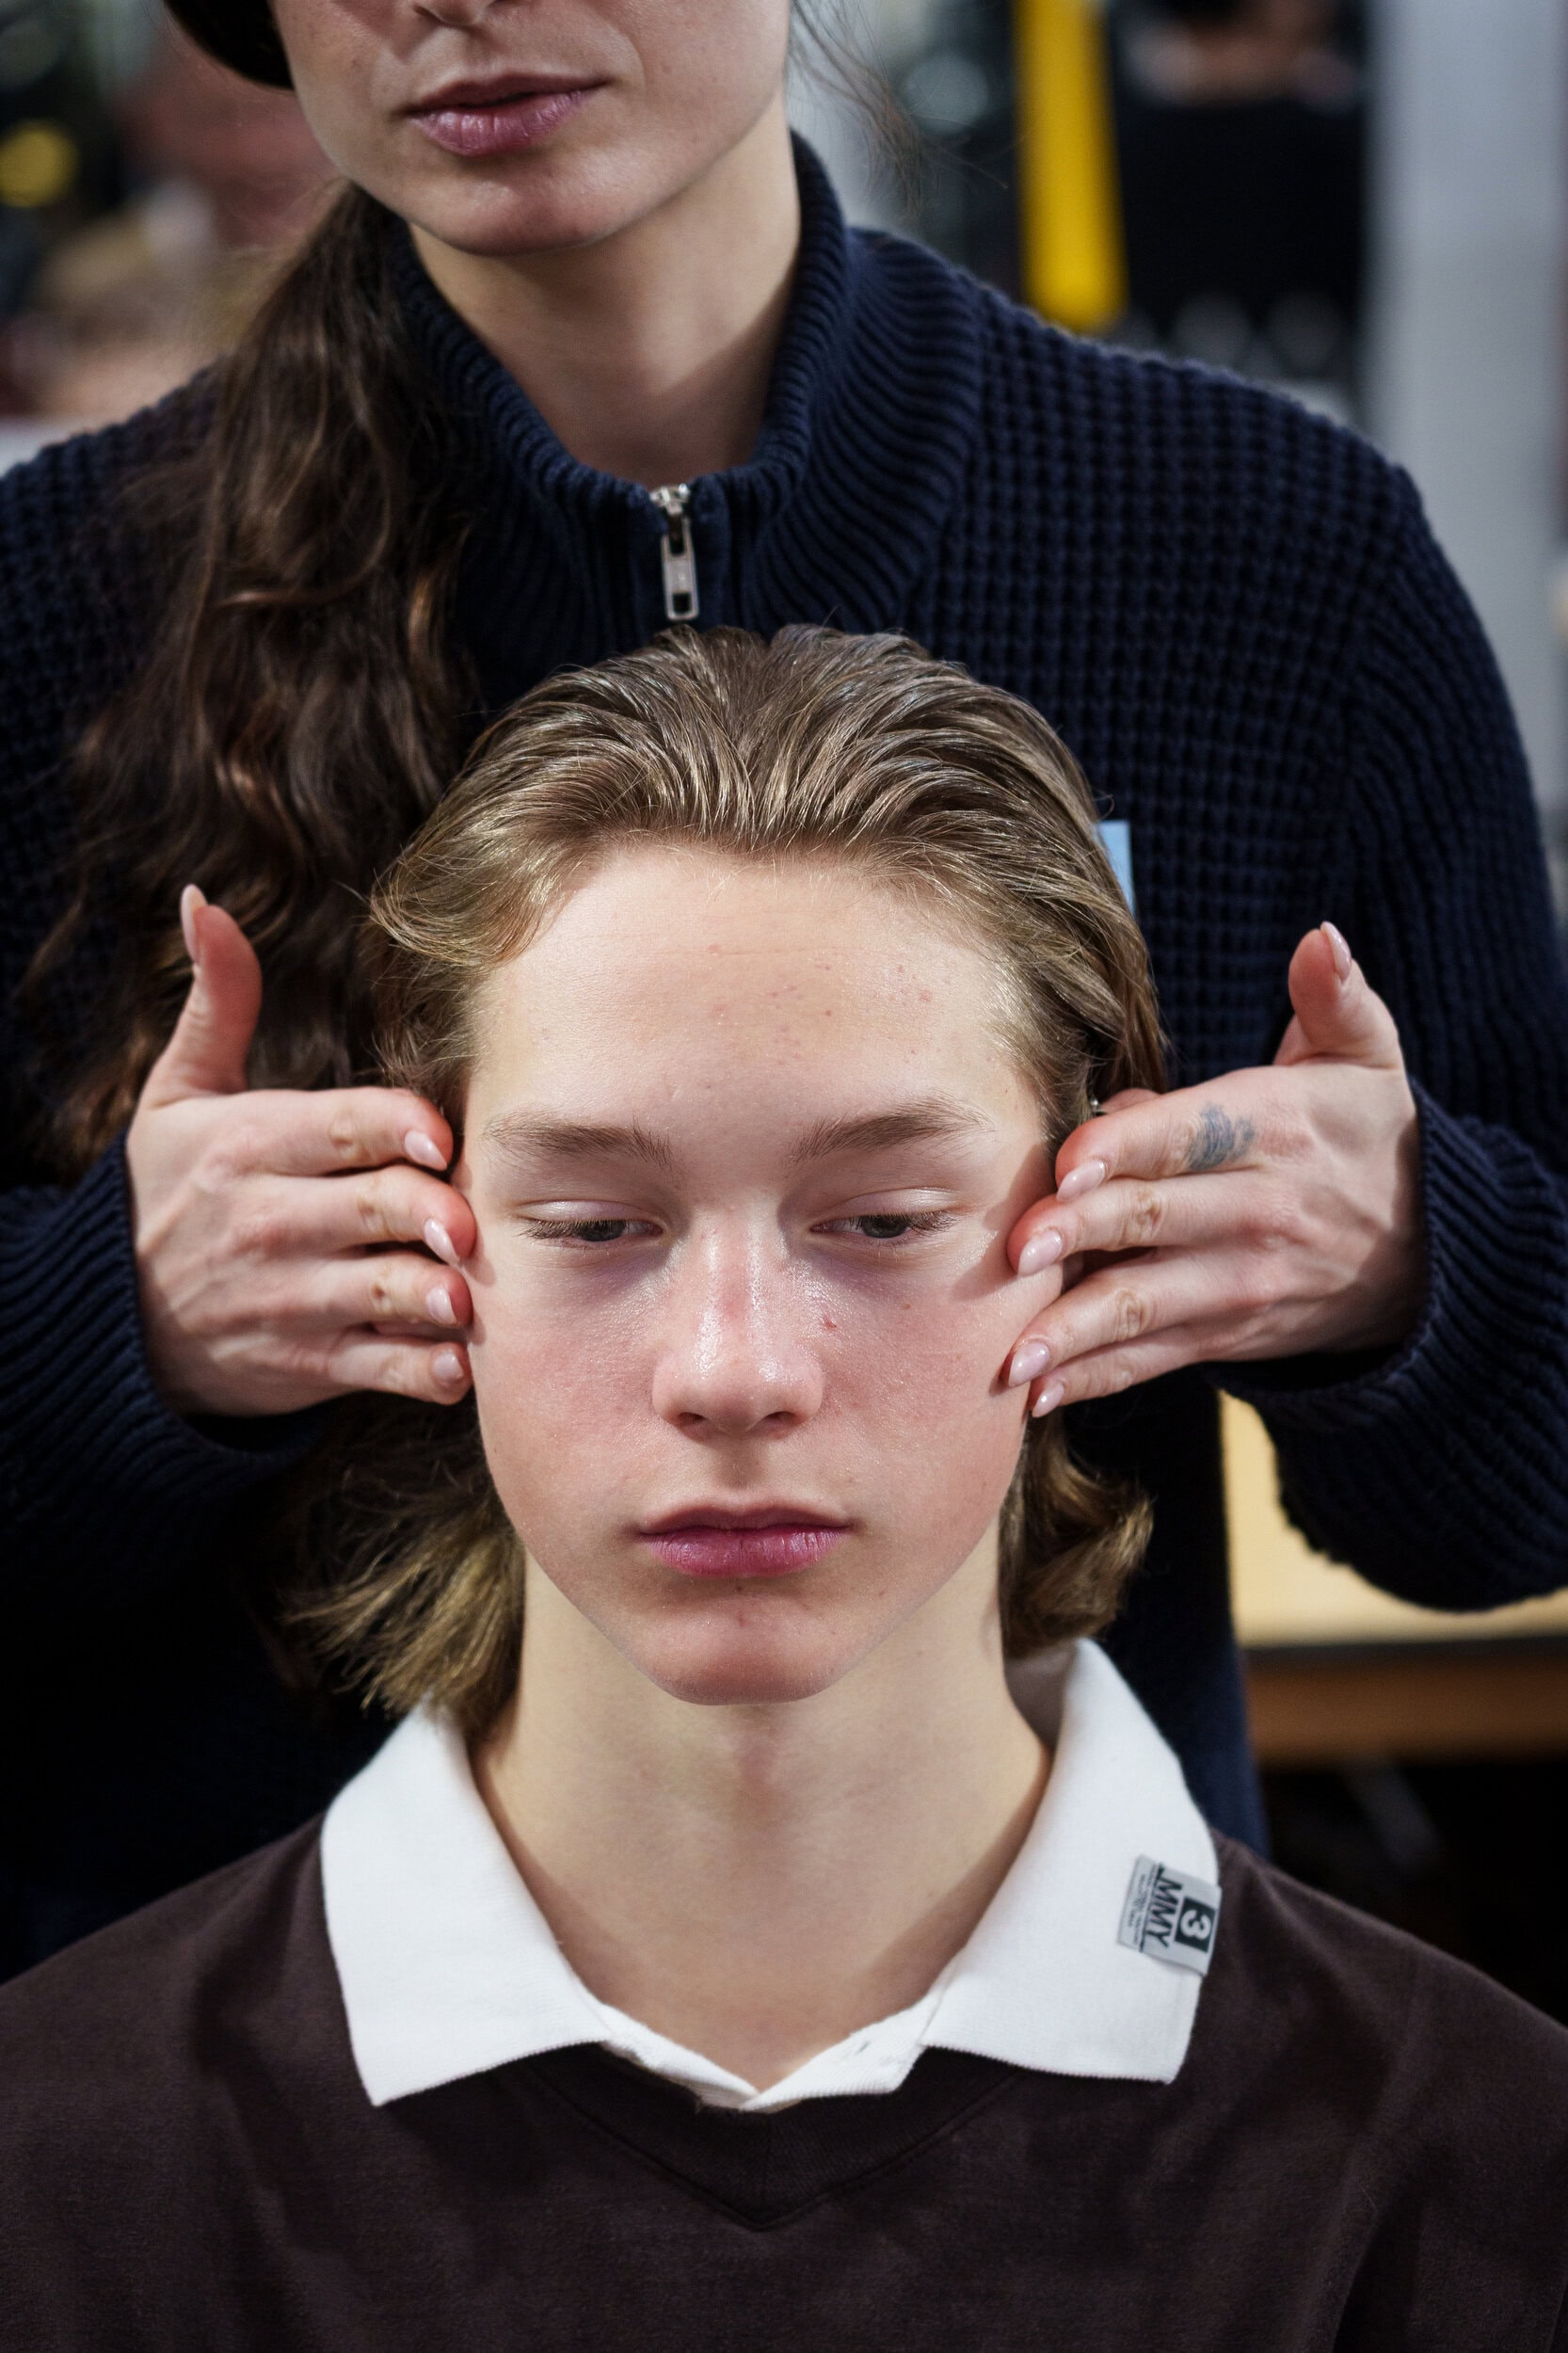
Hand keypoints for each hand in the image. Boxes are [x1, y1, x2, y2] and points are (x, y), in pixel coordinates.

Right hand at [125, 886, 475, 1417]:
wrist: (112, 1322)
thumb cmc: (167, 1190)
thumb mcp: (177, 1095)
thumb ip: (219, 1001)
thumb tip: (203, 900)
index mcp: (250, 1145)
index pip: (337, 1126)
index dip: (394, 1128)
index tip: (439, 1135)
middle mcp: (270, 1221)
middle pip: (370, 1209)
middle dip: (426, 1215)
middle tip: (469, 1223)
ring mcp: (291, 1298)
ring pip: (378, 1294)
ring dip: (432, 1297)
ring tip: (470, 1296)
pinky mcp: (308, 1362)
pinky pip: (376, 1370)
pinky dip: (420, 1372)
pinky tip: (458, 1364)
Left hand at [1002, 923, 1423, 1414]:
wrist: (1431, 1254)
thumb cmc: (1366, 1133)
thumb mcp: (1366, 1058)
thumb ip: (1334, 998)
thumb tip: (1321, 937)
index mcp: (1271, 1132)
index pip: (1191, 1136)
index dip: (1128, 1148)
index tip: (1069, 1161)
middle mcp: (1252, 1212)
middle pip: (1153, 1221)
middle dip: (1081, 1235)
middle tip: (1014, 1247)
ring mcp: (1237, 1281)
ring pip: (1144, 1305)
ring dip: (1074, 1330)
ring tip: (1011, 1355)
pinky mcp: (1225, 1333)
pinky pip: (1153, 1358)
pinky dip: (1096, 1378)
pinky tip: (1038, 1395)